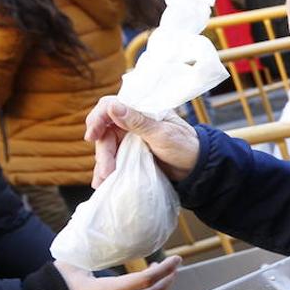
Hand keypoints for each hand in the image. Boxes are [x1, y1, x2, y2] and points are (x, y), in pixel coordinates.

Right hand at [56, 257, 181, 289]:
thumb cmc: (54, 289)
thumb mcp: (72, 266)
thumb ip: (89, 254)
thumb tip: (99, 234)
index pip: (144, 281)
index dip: (164, 270)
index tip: (176, 259)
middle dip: (169, 279)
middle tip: (175, 264)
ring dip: (161, 288)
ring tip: (164, 272)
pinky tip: (147, 285)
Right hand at [86, 96, 200, 187]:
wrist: (197, 168)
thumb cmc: (185, 147)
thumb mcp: (162, 135)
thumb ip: (138, 122)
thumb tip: (113, 107)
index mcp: (141, 110)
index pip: (109, 106)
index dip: (97, 119)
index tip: (92, 136)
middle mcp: (132, 121)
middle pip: (105, 132)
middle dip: (103, 152)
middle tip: (107, 171)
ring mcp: (130, 138)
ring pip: (107, 148)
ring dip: (103, 164)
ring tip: (104, 182)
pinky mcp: (130, 153)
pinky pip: (113, 159)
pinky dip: (107, 170)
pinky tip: (102, 182)